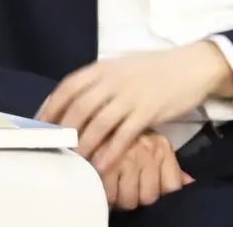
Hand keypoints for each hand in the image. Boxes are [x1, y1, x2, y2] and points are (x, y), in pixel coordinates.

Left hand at [38, 41, 232, 171]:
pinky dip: (110, 151)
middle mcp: (113, 79)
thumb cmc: (154, 69)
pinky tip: (102, 164)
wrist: (191, 66)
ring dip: (85, 144)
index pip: (69, 86)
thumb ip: (99, 83)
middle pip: (80, 107)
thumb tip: (73, 105)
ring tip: (76, 160)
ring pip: (99, 123)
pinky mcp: (148, 110)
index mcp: (103, 67)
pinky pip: (123, 135)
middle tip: (57, 147)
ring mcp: (131, 95)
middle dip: (65, 130)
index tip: (41, 124)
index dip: (52, 106)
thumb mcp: (121, 68)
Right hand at [102, 132, 193, 210]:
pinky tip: (104, 182)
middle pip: (149, 197)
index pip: (172, 187)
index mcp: (161, 147)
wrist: (96, 113)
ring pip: (129, 199)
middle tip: (127, 186)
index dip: (159, 192)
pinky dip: (106, 193)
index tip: (146, 188)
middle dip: (137, 196)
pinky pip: (110, 195)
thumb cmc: (124, 131)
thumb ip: (170, 166)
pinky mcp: (104, 163)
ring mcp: (126, 158)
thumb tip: (189, 182)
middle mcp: (147, 151)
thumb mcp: (151, 142)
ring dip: (120, 197)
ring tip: (115, 184)